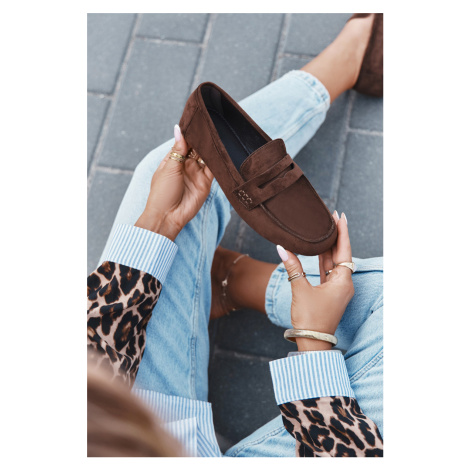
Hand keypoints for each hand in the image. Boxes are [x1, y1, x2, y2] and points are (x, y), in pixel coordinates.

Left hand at [135, 125, 213, 240]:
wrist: (168, 217)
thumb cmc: (162, 193)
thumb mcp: (168, 168)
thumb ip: (178, 149)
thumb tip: (179, 128)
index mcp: (173, 159)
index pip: (184, 142)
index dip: (190, 132)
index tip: (198, 118)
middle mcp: (186, 165)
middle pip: (197, 148)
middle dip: (203, 137)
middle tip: (211, 123)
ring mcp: (197, 173)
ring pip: (206, 156)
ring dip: (211, 147)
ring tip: (218, 133)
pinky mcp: (206, 182)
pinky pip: (214, 168)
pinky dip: (218, 160)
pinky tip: (222, 149)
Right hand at [277, 211, 353, 350]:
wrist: (312, 342)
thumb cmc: (310, 318)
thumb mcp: (300, 289)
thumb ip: (293, 267)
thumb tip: (282, 248)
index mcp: (343, 281)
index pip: (344, 250)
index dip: (342, 231)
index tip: (340, 216)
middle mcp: (344, 283)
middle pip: (341, 254)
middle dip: (335, 235)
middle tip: (330, 216)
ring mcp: (337, 289)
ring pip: (334, 262)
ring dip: (329, 247)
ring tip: (324, 229)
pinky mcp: (329, 293)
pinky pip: (328, 272)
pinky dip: (324, 260)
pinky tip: (318, 249)